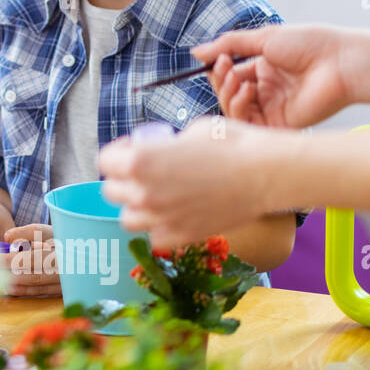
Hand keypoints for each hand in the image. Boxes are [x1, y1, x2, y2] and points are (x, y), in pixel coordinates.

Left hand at [1, 224, 62, 296]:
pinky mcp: (65, 291)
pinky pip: (42, 293)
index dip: (10, 259)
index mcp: (62, 251)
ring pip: (37, 286)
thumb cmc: (67, 240)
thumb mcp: (51, 231)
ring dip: (16, 285)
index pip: (30, 257)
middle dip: (10, 274)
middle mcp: (65, 269)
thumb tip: (7, 237)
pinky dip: (26, 291)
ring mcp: (66, 283)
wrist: (88, 256)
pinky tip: (12, 289)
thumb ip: (29, 233)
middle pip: (32, 275)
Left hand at [98, 116, 281, 248]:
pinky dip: (158, 227)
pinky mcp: (182, 236)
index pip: (104, 161)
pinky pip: (155, 237)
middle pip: (111, 192)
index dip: (117, 153)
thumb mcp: (189, 132)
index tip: (132, 149)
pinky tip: (173, 214)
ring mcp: (161, 218)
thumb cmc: (231, 143)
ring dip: (135, 207)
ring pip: (128, 219)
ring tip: (154, 196)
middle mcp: (144, 192)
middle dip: (122, 180)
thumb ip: (165, 147)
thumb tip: (161, 153)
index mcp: (139, 161)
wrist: (265, 173)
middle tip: (142, 173)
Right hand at [192, 24, 352, 128]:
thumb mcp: (262, 38)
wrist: (339, 61)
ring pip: (233, 110)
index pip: (229, 76)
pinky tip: (246, 92)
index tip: (218, 58)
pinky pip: (248, 123)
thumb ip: (228, 45)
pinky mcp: (278, 123)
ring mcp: (272, 107)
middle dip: (220, 81)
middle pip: (228, 93)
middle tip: (225, 67)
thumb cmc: (309, 45)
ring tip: (237, 80)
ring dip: (227, 94)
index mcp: (264, 70)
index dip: (219, 70)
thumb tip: (196, 52)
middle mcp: (266, 90)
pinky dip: (239, 108)